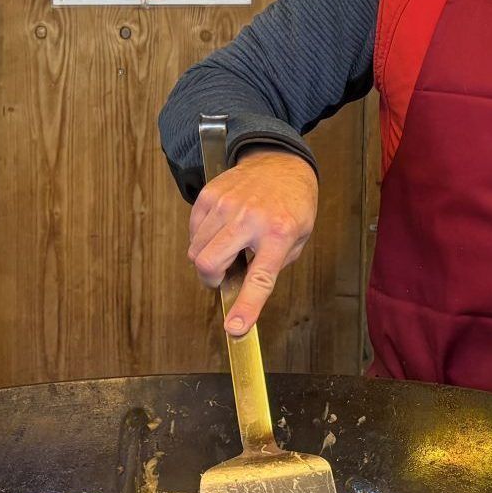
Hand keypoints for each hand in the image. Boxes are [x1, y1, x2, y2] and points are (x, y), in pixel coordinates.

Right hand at [188, 149, 317, 334]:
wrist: (280, 163)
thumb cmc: (292, 204)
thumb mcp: (299, 238)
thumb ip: (273, 266)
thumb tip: (242, 290)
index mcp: (279, 234)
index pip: (260, 279)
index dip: (246, 307)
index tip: (234, 329)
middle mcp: (249, 219)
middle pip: (208, 263)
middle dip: (211, 279)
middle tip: (225, 274)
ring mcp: (226, 205)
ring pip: (196, 250)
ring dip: (208, 258)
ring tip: (230, 245)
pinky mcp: (209, 195)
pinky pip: (193, 231)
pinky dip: (203, 239)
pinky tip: (222, 230)